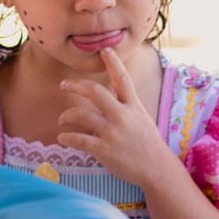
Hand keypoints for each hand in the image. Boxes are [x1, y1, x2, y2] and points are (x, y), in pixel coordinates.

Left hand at [57, 48, 170, 186]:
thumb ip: (124, 108)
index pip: (122, 78)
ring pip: (81, 115)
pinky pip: (77, 139)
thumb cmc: (146, 144)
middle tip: (63, 84)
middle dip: (75, 85)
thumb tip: (104, 102)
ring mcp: (112, 132)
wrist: (157, 169)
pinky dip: (65, 137)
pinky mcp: (104, 149)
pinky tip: (62, 138)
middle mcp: (122, 115)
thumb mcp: (141, 119)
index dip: (113, 62)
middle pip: (95, 91)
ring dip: (66, 116)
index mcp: (132, 106)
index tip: (104, 49)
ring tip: (61, 120)